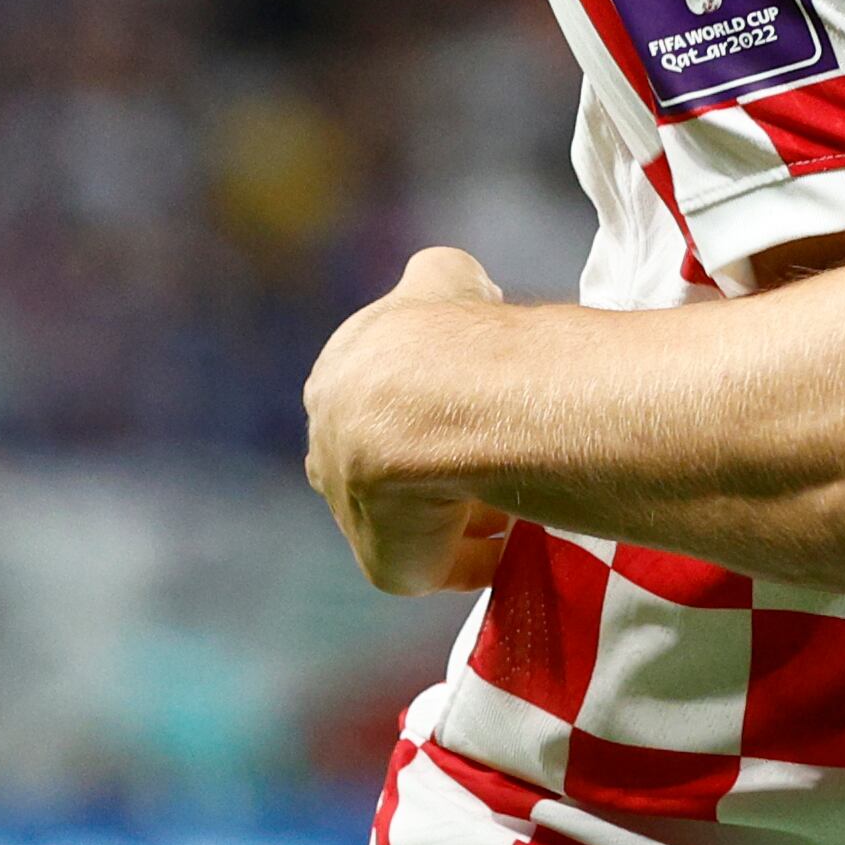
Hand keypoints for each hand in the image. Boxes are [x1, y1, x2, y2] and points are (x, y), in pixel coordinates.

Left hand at [304, 247, 516, 594]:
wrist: (430, 407)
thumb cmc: (446, 335)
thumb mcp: (444, 277)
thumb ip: (439, 281)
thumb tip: (467, 288)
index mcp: (339, 380)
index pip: (374, 402)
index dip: (426, 408)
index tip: (474, 408)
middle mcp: (332, 448)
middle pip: (382, 467)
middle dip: (433, 466)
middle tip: (494, 459)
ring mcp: (355, 514)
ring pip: (408, 520)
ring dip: (454, 515)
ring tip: (513, 505)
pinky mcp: (388, 564)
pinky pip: (436, 567)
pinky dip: (471, 560)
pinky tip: (510, 543)